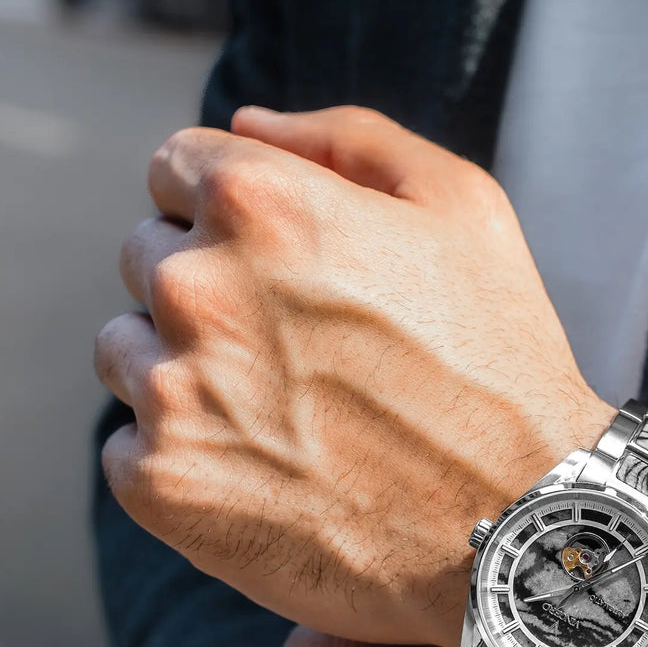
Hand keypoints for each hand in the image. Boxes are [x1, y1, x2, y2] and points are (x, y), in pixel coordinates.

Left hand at [96, 105, 612, 646]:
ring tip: (287, 417)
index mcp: (261, 204)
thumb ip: (346, 138)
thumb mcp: (464, 208)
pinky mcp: (164, 486)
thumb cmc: (500, 364)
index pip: (174, 170)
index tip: (282, 268)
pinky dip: (185, 458)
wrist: (519, 523)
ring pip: (128, 353)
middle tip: (301, 352)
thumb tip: (244, 122)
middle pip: (146, 260)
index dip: (230, 213)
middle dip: (210, 291)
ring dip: (186, 372)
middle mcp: (197, 288)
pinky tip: (268, 474)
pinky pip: (129, 449)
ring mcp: (173, 393)